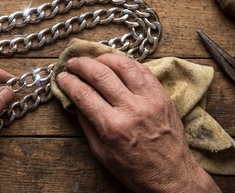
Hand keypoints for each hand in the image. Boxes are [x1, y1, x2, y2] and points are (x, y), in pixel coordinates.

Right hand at [56, 54, 219, 191]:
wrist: (172, 176)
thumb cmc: (135, 170)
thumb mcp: (101, 153)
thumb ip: (87, 125)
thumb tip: (75, 102)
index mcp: (113, 127)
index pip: (84, 94)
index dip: (69, 82)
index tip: (61, 77)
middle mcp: (132, 109)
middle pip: (101, 74)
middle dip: (82, 65)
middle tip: (72, 62)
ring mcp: (150, 99)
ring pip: (124, 65)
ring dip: (104, 58)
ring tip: (94, 59)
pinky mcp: (163, 96)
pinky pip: (143, 70)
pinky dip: (127, 63)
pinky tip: (117, 64)